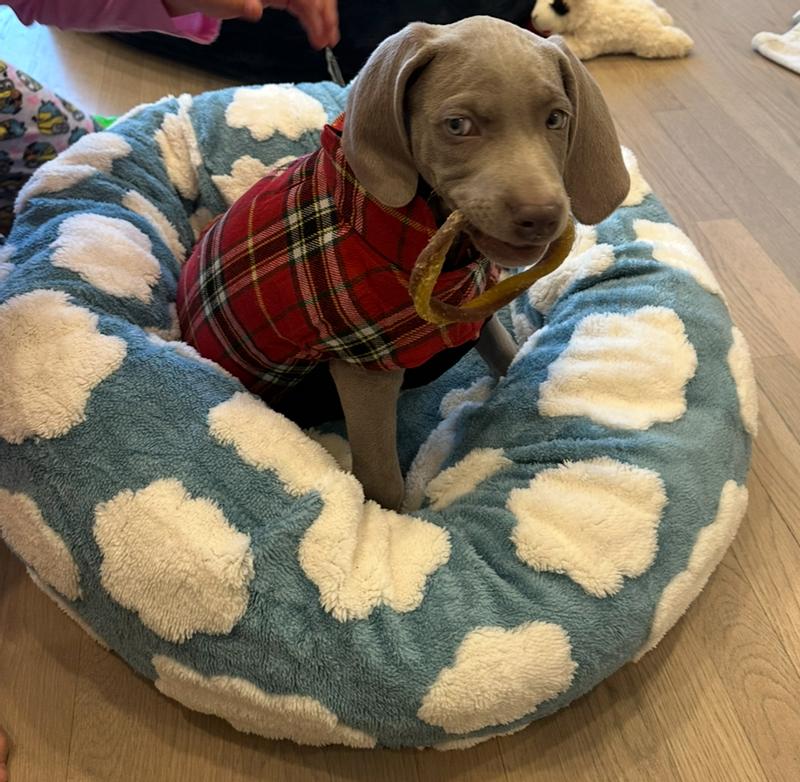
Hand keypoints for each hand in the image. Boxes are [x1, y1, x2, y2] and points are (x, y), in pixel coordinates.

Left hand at [164, 0, 339, 48]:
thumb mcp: (217, 0)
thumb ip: (238, 3)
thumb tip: (255, 11)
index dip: (314, 8)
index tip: (321, 31)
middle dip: (324, 12)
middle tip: (329, 39)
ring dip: (322, 17)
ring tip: (327, 40)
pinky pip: (301, 4)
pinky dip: (311, 18)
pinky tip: (317, 34)